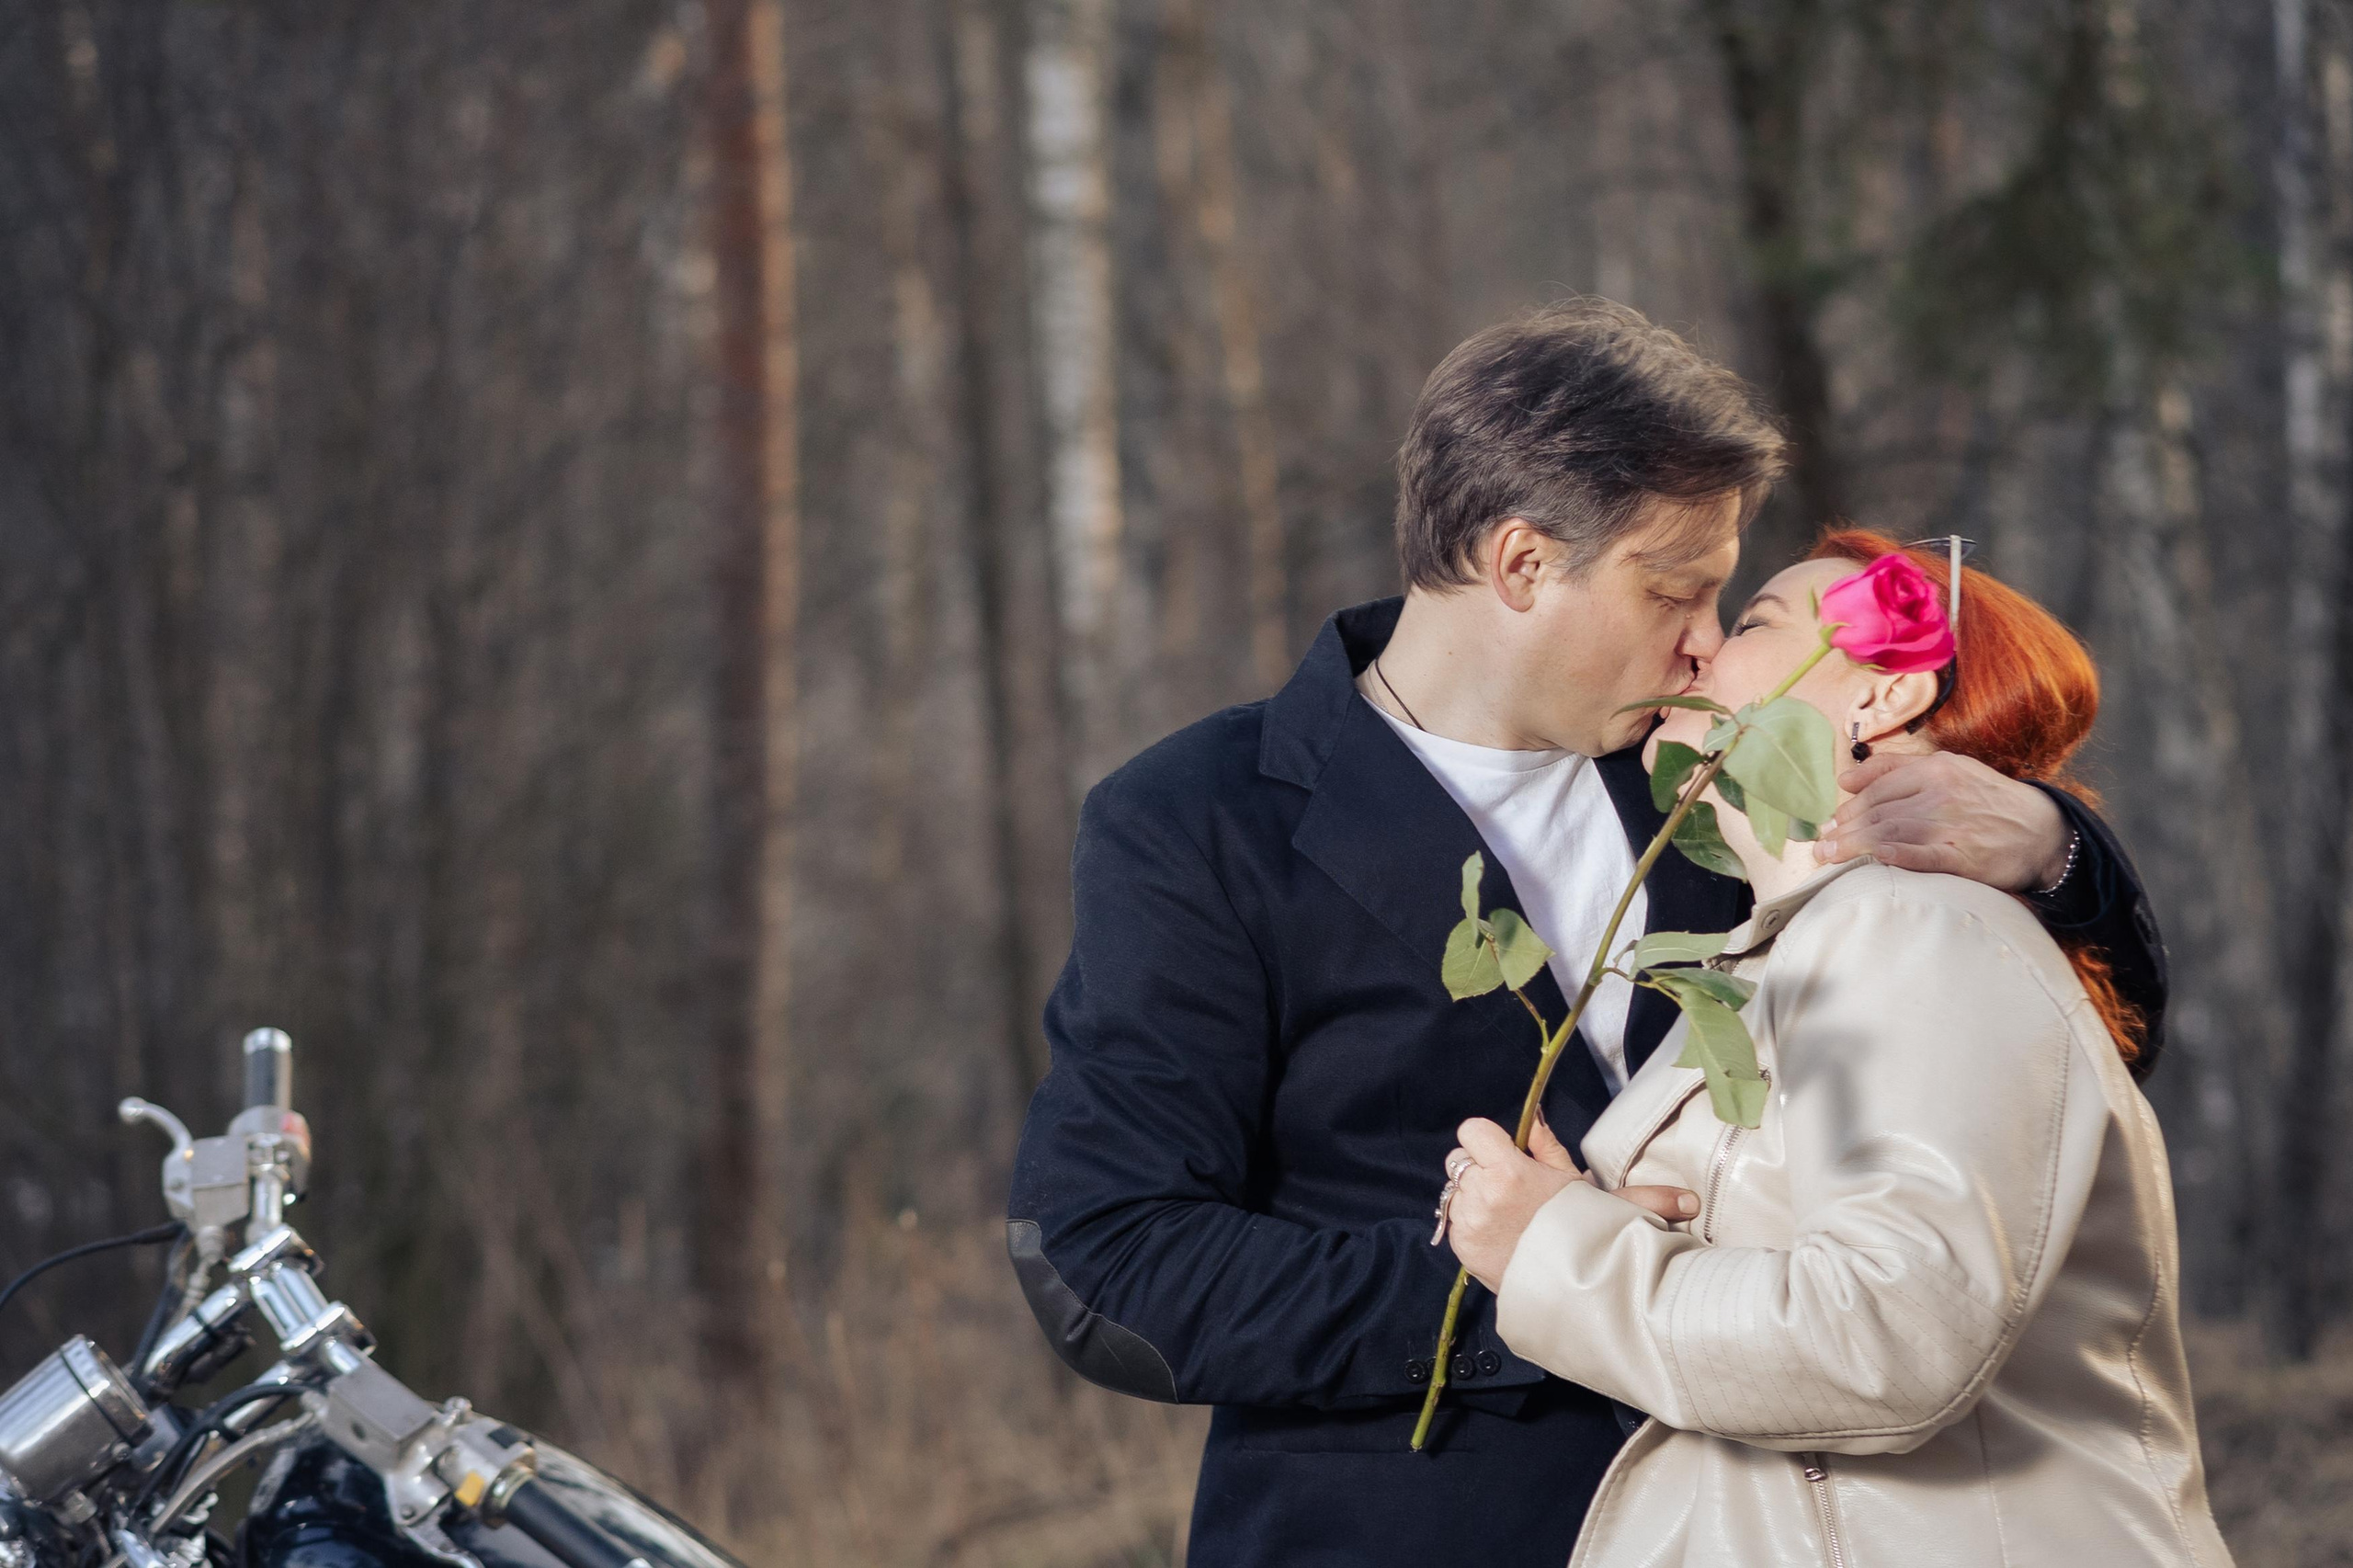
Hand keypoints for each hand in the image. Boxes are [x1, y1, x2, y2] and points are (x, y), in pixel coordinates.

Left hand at [1443, 1117, 1699, 1291]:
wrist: (1572, 1281)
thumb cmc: (1575, 1225)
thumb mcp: (1569, 1179)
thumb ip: (1545, 1144)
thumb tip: (1532, 1119)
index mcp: (1508, 1171)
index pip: (1471, 1131)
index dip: (1484, 1139)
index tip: (1499, 1152)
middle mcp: (1482, 1194)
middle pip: (1458, 1160)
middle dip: (1476, 1168)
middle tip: (1503, 1186)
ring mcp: (1467, 1222)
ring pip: (1453, 1191)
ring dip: (1471, 1196)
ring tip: (1502, 1214)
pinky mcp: (1460, 1246)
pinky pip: (1453, 1220)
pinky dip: (1468, 1222)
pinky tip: (1495, 1233)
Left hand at [1816, 751, 2068, 891]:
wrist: (2043, 830)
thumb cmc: (1987, 799)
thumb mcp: (1949, 769)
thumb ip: (1896, 769)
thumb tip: (1845, 779)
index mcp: (1936, 769)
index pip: (1878, 789)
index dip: (1848, 809)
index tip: (1829, 825)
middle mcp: (1941, 793)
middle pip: (1879, 812)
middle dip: (1844, 830)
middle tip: (1821, 847)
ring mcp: (1953, 825)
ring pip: (1892, 832)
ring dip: (1855, 846)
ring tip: (1831, 858)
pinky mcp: (1965, 856)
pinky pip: (1924, 856)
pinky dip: (1898, 857)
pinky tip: (1876, 860)